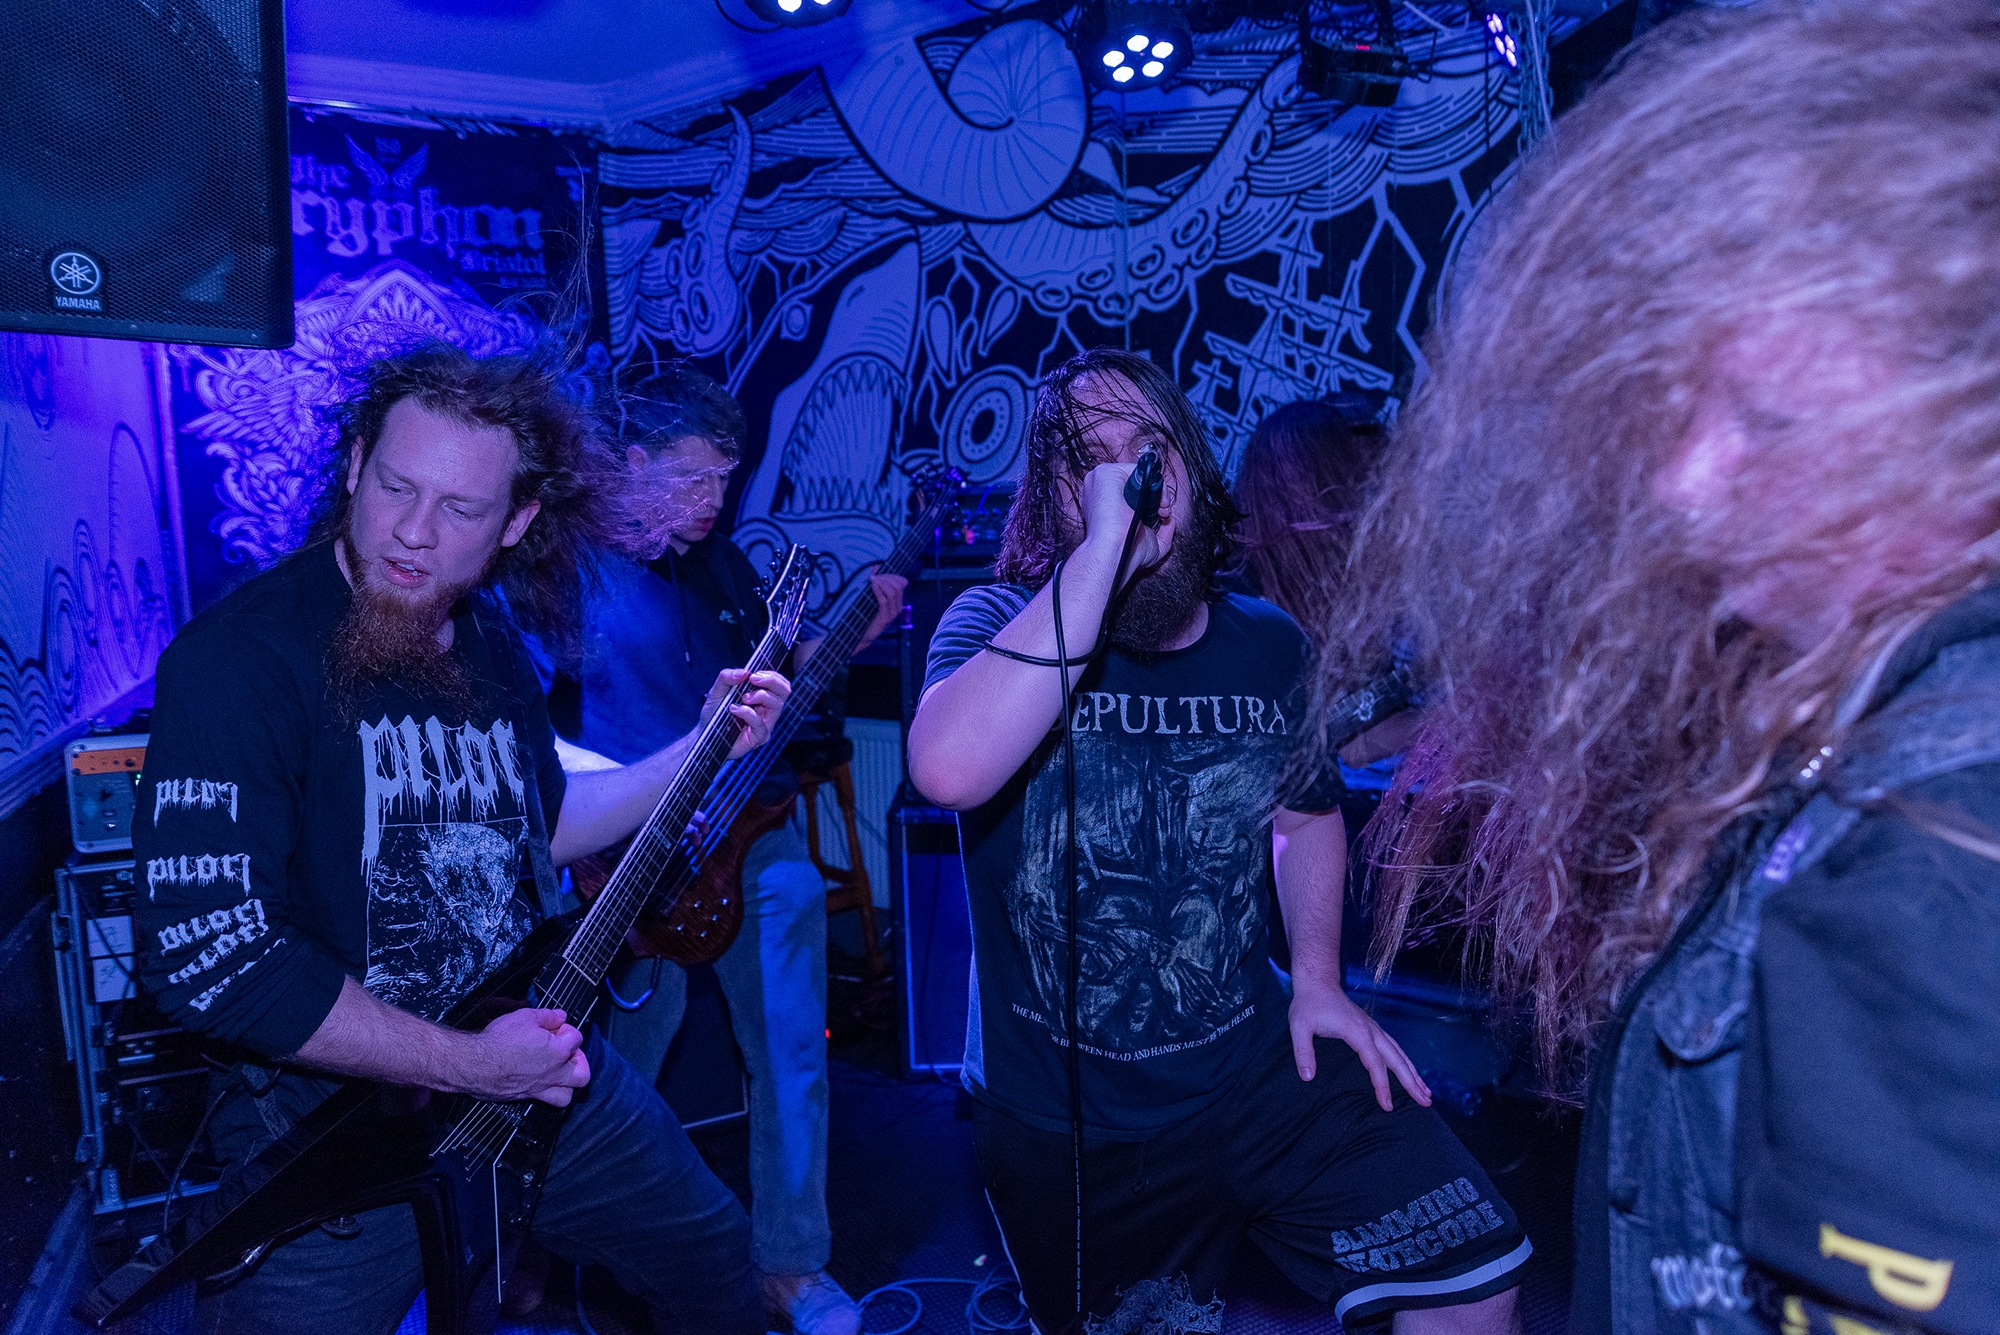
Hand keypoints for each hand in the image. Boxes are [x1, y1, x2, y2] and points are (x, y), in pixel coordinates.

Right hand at [463, 1007, 590, 1105]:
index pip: (576, 1039)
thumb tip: (560, 1016)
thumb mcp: (524, 1017)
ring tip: (559, 1073)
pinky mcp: (524, 1097)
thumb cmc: (498, 1041)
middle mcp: (553, 1073)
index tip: (557, 1028)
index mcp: (558, 1051)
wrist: (474, 1064)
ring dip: (567, 1084)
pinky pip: (544, 1102)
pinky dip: (546, 1093)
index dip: (567, 1030)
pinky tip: (539, 1082)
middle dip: (579, 1062)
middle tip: (568, 1053)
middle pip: (582, 1074)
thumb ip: (547, 1016)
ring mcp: (539, 1088)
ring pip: (566, 1096)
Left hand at [702, 668, 790, 758]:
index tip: (754, 673)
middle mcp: (767, 709)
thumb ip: (727, 677)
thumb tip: (745, 672)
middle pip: (785, 691)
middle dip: (771, 680)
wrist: (704, 736)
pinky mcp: (759, 737)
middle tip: (753, 679)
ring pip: (777, 705)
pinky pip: (760, 723)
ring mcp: (765, 723)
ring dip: (760, 695)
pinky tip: (734, 710)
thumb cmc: (714, 714)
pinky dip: (747, 713)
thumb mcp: (717, 691)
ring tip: (742, 697)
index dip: (772, 675)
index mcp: (762, 697)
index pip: (779, 683)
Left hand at [854, 572, 908, 652]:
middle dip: (886, 578)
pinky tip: (872, 586)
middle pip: (898, 586)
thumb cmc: (865, 614)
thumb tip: (876, 566)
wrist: (860, 635)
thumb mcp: (871, 596)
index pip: (902, 583)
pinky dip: (878, 591)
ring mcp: (891, 614)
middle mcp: (897, 607)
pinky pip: (884, 601)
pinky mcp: (884, 619)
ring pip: (892, 593)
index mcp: (896, 601)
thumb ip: (875, 582)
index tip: (879, 573)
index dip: (892, 575)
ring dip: (882, 583)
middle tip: (874, 576)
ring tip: (872, 579)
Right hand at [1078, 461, 1168, 581]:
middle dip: (1156, 495)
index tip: (1160, 515)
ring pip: (1140, 475)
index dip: (1151, 501)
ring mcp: (1101, 480)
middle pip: (1138, 481)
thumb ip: (1163, 533)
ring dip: (1157, 490)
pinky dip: (1152, 482)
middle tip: (1162, 513)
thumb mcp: (1151, 545)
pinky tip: (1155, 501)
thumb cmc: (1126, 553)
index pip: (1135, 492)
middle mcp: (1103, 490)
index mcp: (1108, 504)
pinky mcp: (1104, 473)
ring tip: (1160, 510)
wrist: (1114, 551)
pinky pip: (1137, 469)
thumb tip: (1170, 521)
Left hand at [1289, 982, 1431, 1111]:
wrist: (1318, 982)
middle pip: (1397, 1059)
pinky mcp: (1372, 1028)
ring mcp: (1374, 1028)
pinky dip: (1406, 1062)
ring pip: (1400, 1053)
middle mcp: (1371, 1030)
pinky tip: (1411, 1072)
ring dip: (1414, 1073)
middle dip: (1412, 1082)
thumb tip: (1308, 1078)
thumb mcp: (1299, 1027)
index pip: (1375, 1064)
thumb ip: (1303, 1052)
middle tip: (1426, 1102)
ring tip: (1426, 1092)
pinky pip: (1394, 1047)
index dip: (1382, 1086)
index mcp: (1357, 1032)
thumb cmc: (1308, 1005)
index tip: (1388, 1106)